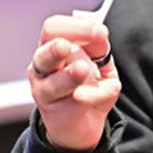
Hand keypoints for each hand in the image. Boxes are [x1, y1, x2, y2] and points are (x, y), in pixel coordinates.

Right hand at [27, 15, 120, 151]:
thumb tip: (99, 31)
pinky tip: (109, 90)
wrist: (81, 125)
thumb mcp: (99, 62)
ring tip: (83, 70)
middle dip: (56, 49)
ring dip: (70, 76)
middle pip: (44, 53)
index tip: (100, 31)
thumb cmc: (87, 86)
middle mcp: (42, 68)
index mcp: (51, 48)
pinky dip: (98, 94)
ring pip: (54, 82)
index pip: (53, 28)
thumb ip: (99, 46)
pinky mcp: (57, 112)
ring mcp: (45, 92)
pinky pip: (79, 101)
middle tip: (68, 48)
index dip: (76, 27)